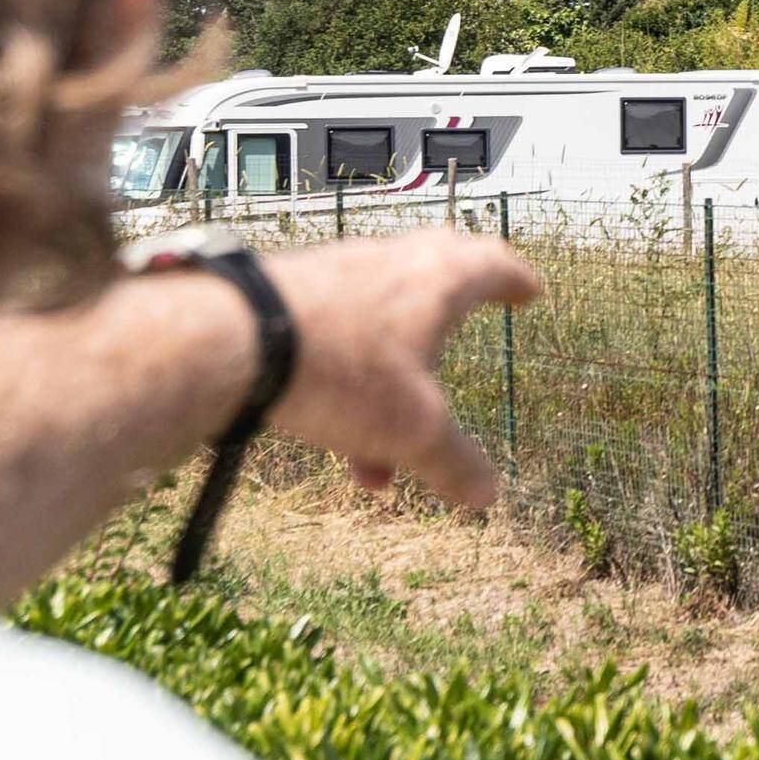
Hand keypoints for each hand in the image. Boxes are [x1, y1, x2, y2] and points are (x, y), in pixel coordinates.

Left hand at [0, 228, 543, 602]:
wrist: (230, 342)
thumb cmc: (339, 372)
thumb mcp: (414, 432)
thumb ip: (456, 464)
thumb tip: (487, 496)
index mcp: (437, 280)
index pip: (493, 265)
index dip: (515, 280)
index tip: (529, 290)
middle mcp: (387, 264)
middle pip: (435, 277)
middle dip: (454, 317)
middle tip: (469, 327)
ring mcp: (333, 276)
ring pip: (377, 328)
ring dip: (389, 389)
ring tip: (376, 468)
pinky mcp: (285, 296)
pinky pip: (332, 341)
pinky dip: (344, 385)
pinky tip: (328, 434)